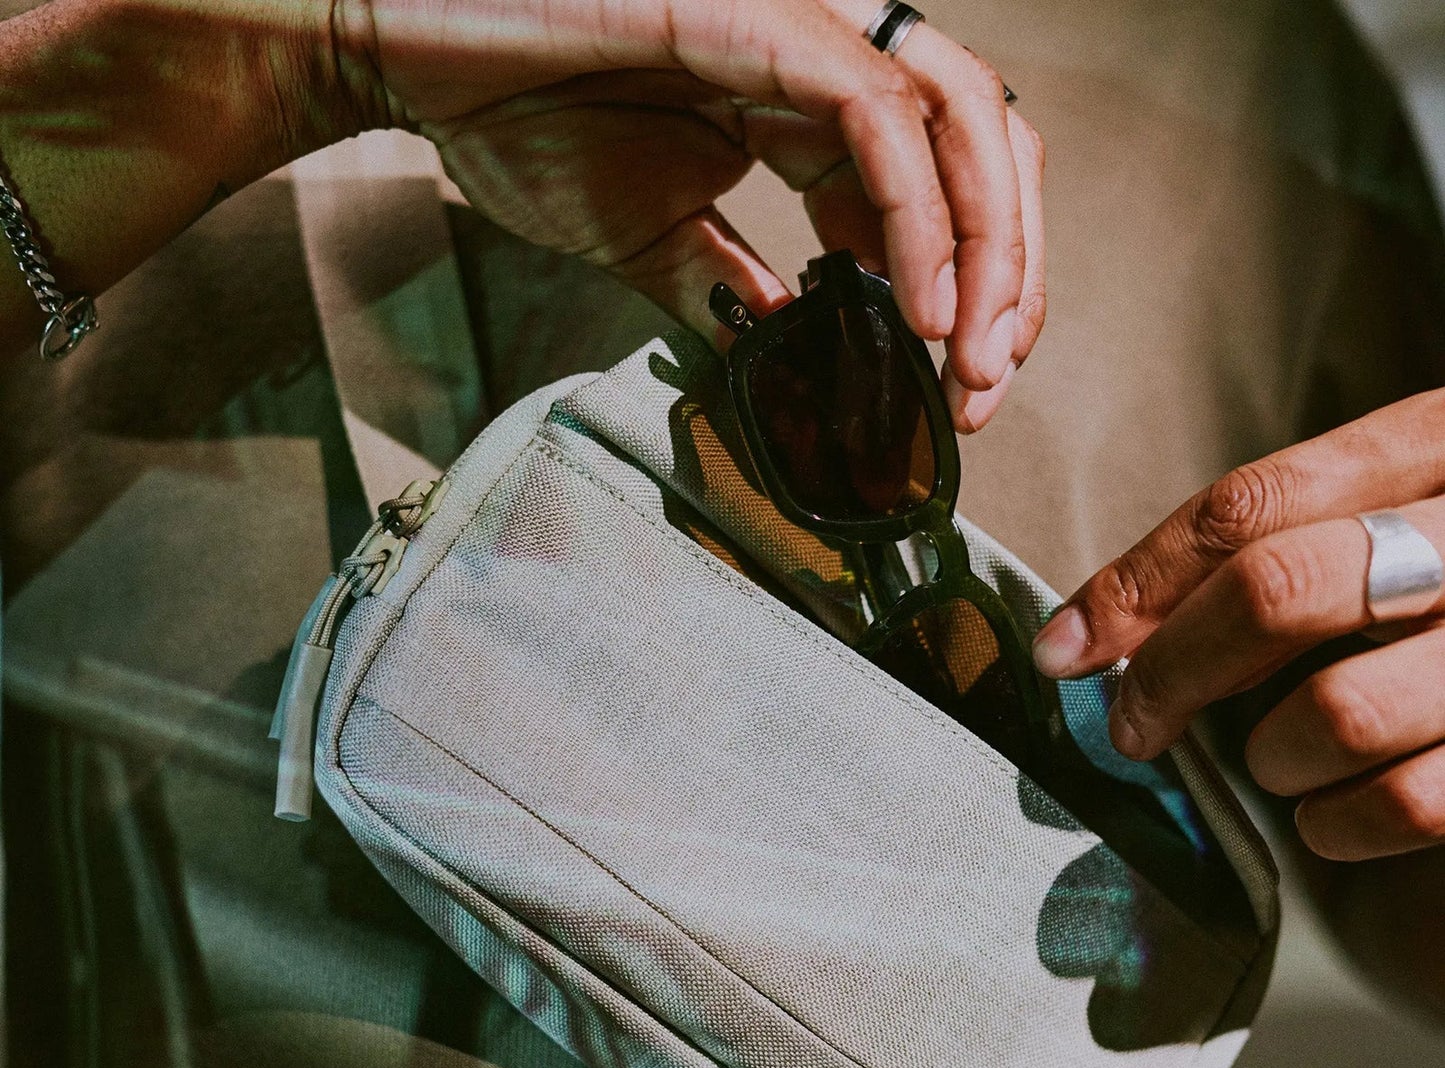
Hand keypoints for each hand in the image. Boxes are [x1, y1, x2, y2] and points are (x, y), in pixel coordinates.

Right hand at [324, 0, 1044, 430]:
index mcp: (808, 112)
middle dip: (1007, 280)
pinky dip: (918, 218)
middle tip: (984, 391)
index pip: (935, 196)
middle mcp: (828, 61)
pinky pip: (879, 117)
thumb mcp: (646, 234)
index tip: (958, 390)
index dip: (968, 294)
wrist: (410, 44)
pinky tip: (923, 308)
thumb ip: (724, 285)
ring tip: (971, 360)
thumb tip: (782, 344)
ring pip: (962, 123)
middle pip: (985, 151)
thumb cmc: (516, 113)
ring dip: (989, 253)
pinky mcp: (765, 19)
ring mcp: (804, 29)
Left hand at [1030, 389, 1444, 861]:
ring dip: (1266, 758)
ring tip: (1271, 760)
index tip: (1062, 649)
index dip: (1134, 583)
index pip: (1250, 505)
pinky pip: (1404, 804)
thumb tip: (1110, 631)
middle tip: (1130, 725)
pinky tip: (1331, 815)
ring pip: (1335, 716)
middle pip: (1277, 591)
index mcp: (1443, 442)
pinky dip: (1337, 825)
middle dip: (1171, 671)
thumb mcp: (1410, 507)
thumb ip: (1294, 540)